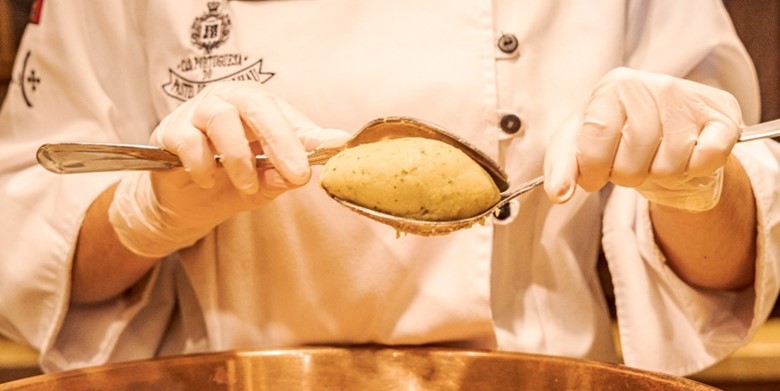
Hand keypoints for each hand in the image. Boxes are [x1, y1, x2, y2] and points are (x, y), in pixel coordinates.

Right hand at [109, 81, 349, 256]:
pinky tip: (209, 181)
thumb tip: (319, 161)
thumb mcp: (269, 180)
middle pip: (256, 104)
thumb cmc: (233, 181)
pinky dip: (203, 165)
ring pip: (221, 118)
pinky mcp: (169, 131)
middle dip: (280, 139)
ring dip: (239, 157)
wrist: (187, 204)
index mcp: (258, 106)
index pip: (286, 114)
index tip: (333, 150)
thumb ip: (290, 171)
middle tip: (297, 173)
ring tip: (247, 185)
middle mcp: (229, 99)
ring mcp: (197, 111)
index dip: (308, 134)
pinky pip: (189, 142)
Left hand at [544, 67, 742, 210]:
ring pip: (668, 166)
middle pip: (632, 161)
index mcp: (611, 88)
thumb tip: (558, 194)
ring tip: (658, 158)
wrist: (670, 130)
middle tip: (633, 163)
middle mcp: (652, 84)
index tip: (596, 172)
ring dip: (660, 175)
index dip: (594, 170)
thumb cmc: (617, 138)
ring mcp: (689, 97)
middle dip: (629, 175)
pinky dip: (695, 170)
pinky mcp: (723, 115)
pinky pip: (706, 160)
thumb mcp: (579, 146)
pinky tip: (687, 155)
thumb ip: (561, 169)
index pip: (595, 142)